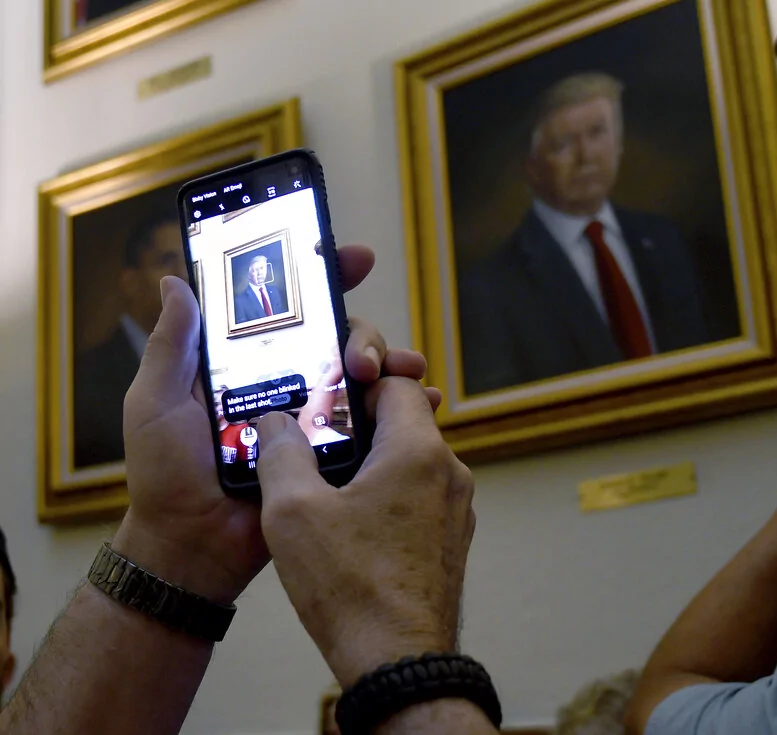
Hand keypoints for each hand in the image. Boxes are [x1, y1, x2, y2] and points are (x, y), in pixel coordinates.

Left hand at [115, 245, 419, 604]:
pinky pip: (380, 424)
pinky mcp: (338, 456)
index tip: (354, 258)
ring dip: (393, 365)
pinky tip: (425, 400)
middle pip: (342, 339)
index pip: (292, 310)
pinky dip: (408, 407)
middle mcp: (291, 384)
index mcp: (251, 365)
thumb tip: (176, 279)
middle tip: (363, 359)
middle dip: (365, 334)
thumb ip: (172, 345)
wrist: (194, 546)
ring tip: (403, 374)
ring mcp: (318, 420)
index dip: (324, 277)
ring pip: (367, 377)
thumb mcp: (158, 401)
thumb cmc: (167, 473)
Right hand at [257, 377, 471, 686]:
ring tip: (324, 484)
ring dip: (371, 462)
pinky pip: (418, 497)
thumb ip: (281, 452)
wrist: (398, 662)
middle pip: (404, 421)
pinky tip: (349, 523)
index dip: (357, 379)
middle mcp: (450, 473)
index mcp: (419, 452)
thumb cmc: (352, 587)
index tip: (325, 393)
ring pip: (410, 461)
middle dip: (357, 424)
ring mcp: (456, 509)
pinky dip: (387, 495)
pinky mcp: (450, 540)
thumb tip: (277, 422)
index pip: (396, 382)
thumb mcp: (292, 512)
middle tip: (314, 440)